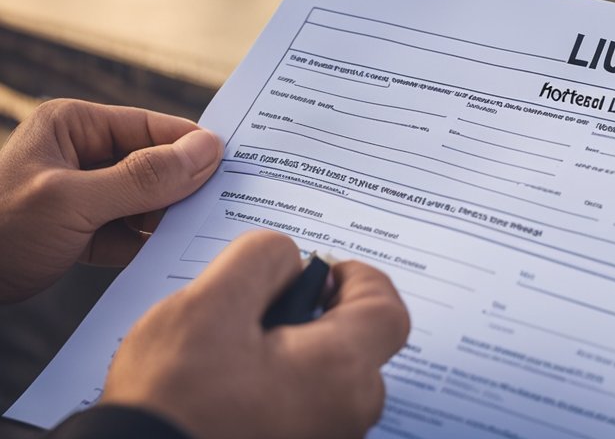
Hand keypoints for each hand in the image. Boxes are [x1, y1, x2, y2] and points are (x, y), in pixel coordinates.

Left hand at [0, 98, 222, 302]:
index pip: (151, 126)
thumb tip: (208, 150)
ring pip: (145, 199)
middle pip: (153, 163)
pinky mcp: (79, 231)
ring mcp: (80, 193)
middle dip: (185, 185)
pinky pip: (128, 232)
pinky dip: (148, 244)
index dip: (193, 145)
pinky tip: (173, 254)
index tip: (237, 164)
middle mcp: (79, 153)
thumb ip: (145, 177)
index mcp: (74, 125)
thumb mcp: (74, 201)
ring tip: (205, 231)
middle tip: (230, 202)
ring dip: (169, 218)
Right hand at [102, 230, 410, 438]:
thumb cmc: (170, 404)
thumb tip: (288, 259)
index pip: (386, 307)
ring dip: (294, 354)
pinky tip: (232, 385)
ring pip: (328, 379)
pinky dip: (281, 388)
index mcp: (340, 370)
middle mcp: (346, 413)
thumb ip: (260, 260)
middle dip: (317, 315)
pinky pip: (306, 408)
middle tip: (265, 306)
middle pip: (356, 344)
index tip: (322, 269)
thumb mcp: (206, 305)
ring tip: (235, 349)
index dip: (357, 276)